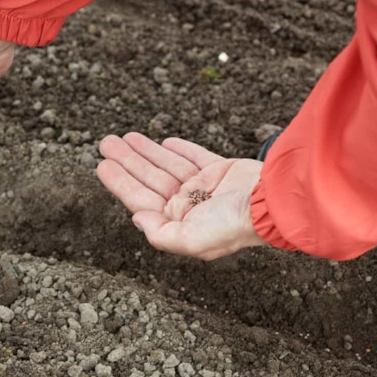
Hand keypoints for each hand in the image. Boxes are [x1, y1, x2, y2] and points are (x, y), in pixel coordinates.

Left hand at [97, 132, 266, 259]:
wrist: (274, 203)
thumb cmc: (233, 225)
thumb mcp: (192, 241)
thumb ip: (160, 234)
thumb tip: (136, 218)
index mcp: (179, 223)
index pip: (140, 199)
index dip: (120, 182)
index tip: (102, 165)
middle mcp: (189, 205)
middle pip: (149, 179)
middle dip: (127, 161)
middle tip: (106, 142)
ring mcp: (206, 187)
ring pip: (167, 165)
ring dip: (145, 151)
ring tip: (124, 136)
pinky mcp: (223, 171)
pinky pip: (195, 157)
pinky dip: (179, 149)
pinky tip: (163, 142)